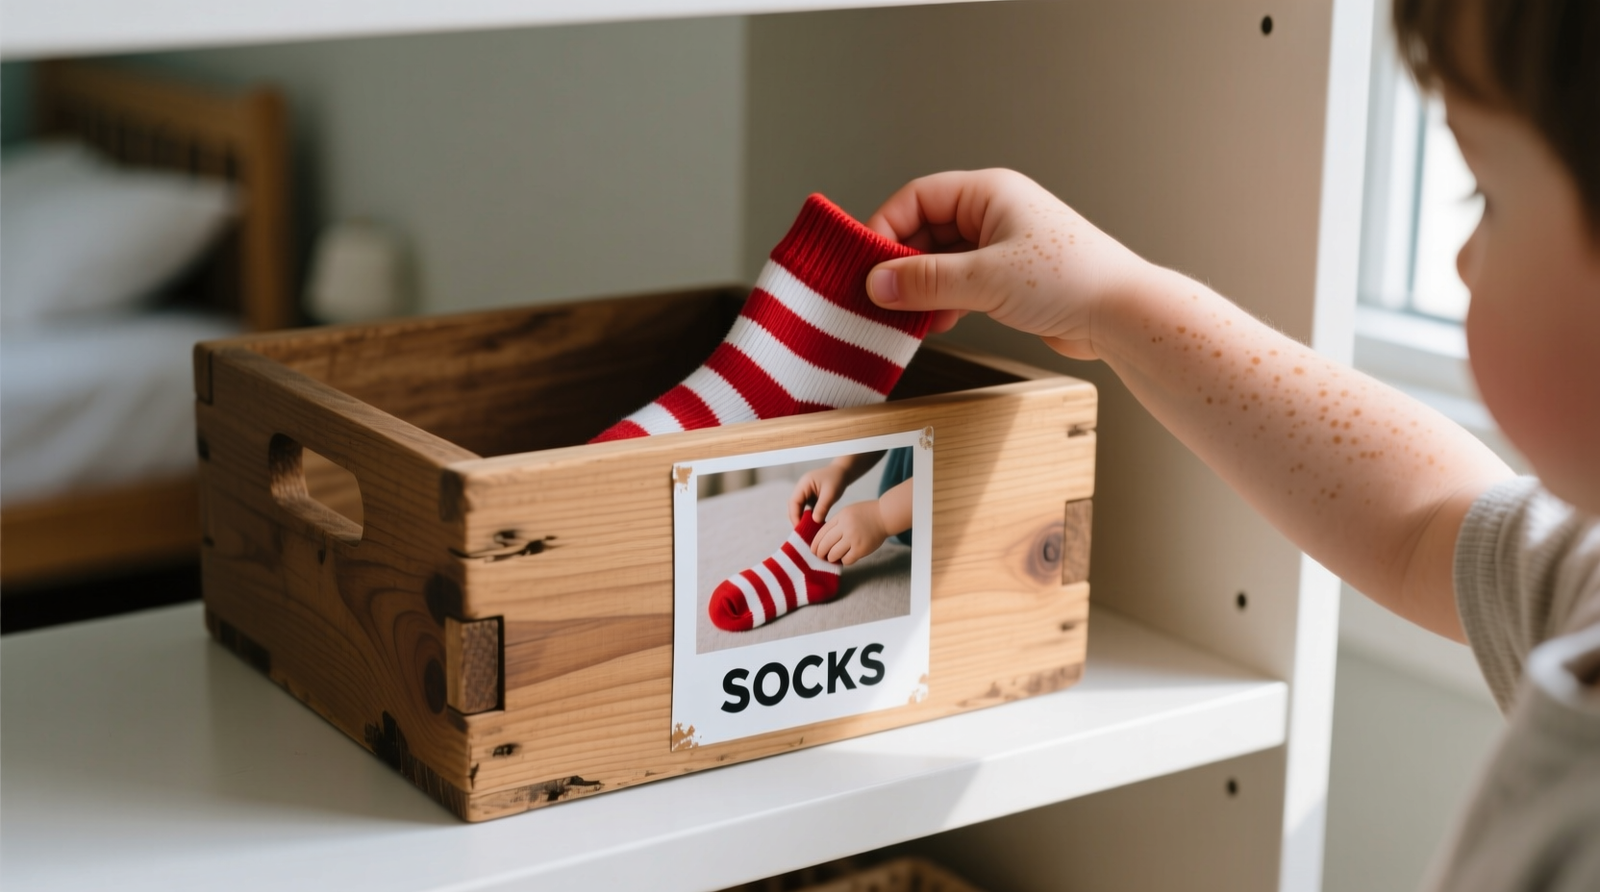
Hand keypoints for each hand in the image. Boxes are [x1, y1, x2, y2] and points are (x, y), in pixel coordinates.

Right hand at [789, 463, 849, 525]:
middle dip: (797, 519)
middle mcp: (801, 489)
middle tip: (804, 533)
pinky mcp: (810, 499)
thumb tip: (814, 521)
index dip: (795, 516)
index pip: (793, 502)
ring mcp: (805, 494)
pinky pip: (806, 510)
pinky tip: (815, 526)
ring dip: (802, 520)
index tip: (800, 528)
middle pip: (794, 507)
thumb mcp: (830, 493)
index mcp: (803, 485)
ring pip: (799, 509)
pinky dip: (809, 518)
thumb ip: (822, 507)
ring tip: (809, 531)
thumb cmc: (836, 479)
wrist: (843, 472)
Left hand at [811, 501, 888, 566]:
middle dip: (820, 553)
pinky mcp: (861, 549)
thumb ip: (835, 523)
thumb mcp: (847, 512)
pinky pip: (847, 560)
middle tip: (820, 556)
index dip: (815, 544)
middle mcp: (846, 528)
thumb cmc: (865, 514)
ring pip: (834, 554)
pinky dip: (843, 561)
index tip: (814, 549)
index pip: (821, 533)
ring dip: (830, 558)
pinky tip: (845, 558)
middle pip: (825, 544)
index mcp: (840, 517)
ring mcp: (854, 539)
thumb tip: (822, 540)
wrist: (885, 516)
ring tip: (832, 558)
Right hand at [864, 169, 1153, 359]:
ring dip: (921, 289)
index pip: (916, 198)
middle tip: (877, 296)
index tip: (863, 263)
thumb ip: (925, 281)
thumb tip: (876, 284)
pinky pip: (960, 285)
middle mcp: (994, 214)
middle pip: (926, 231)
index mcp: (989, 192)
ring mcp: (1002, 247)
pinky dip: (942, 303)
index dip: (884, 228)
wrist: (1121, 315)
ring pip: (942, 262)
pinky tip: (933, 324)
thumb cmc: (1071, 279)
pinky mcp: (1010, 279)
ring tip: (903, 316)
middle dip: (901, 266)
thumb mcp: (984, 278)